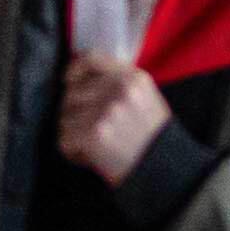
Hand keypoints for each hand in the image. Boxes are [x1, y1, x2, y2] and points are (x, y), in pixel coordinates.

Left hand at [55, 48, 173, 185]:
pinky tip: (92, 158)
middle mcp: (120, 89)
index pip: (93, 59)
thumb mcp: (145, 99)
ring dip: (74, 134)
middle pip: (72, 92)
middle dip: (76, 114)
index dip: (75, 69)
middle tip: (94, 131)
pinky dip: (73, 152)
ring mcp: (106, 111)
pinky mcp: (93, 134)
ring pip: (65, 117)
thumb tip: (77, 78)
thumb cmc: (152, 139)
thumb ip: (117, 84)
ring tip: (97, 146)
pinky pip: (64, 139)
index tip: (69, 80)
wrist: (165, 171)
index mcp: (134, 78)